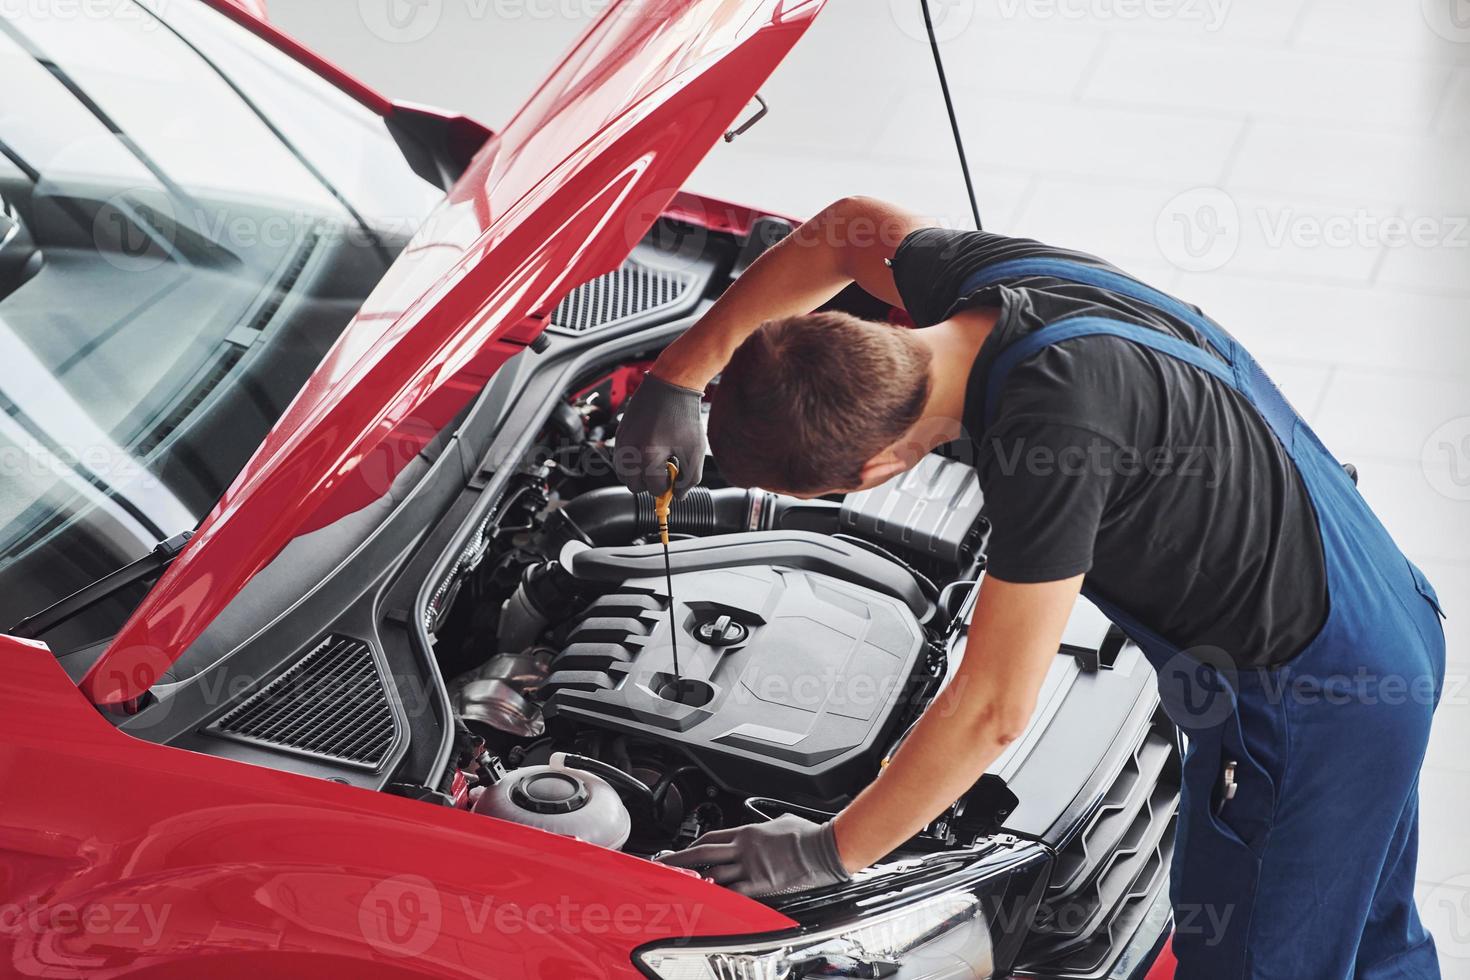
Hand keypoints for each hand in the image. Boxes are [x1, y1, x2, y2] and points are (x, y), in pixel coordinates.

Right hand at [616, 373, 705, 496]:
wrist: (671, 385)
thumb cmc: (684, 415)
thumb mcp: (694, 450)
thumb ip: (689, 479)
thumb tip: (679, 495)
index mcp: (648, 455)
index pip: (653, 488)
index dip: (667, 487)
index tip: (675, 480)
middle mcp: (630, 449)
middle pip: (633, 486)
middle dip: (649, 484)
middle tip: (664, 471)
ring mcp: (622, 441)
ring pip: (623, 473)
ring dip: (638, 474)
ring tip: (656, 460)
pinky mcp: (620, 433)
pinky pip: (621, 458)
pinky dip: (632, 461)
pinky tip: (648, 449)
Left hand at [657, 815, 851, 897]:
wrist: (823, 848)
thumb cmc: (807, 834)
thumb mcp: (780, 821)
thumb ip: (765, 826)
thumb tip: (763, 827)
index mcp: (747, 832)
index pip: (711, 838)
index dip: (693, 845)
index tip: (683, 851)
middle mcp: (744, 849)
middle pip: (703, 853)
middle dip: (681, 859)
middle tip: (664, 865)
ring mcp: (751, 867)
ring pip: (714, 874)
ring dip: (696, 880)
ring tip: (681, 887)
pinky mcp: (761, 884)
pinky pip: (734, 892)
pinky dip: (719, 896)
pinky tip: (707, 900)